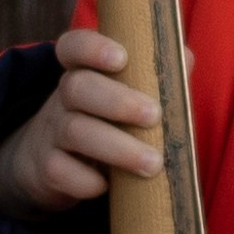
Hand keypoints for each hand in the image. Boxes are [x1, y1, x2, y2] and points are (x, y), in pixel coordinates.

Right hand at [0, 29, 163, 214]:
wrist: (51, 167)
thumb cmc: (104, 125)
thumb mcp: (124, 99)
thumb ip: (154, 79)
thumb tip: (185, 59)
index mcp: (82, 74)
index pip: (73, 47)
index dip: (92, 48)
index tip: (121, 58)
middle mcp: (63, 100)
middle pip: (77, 87)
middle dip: (118, 101)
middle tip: (154, 116)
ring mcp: (51, 133)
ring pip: (75, 131)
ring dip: (117, 148)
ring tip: (153, 163)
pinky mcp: (47, 168)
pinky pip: (60, 171)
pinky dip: (86, 180)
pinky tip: (108, 186)